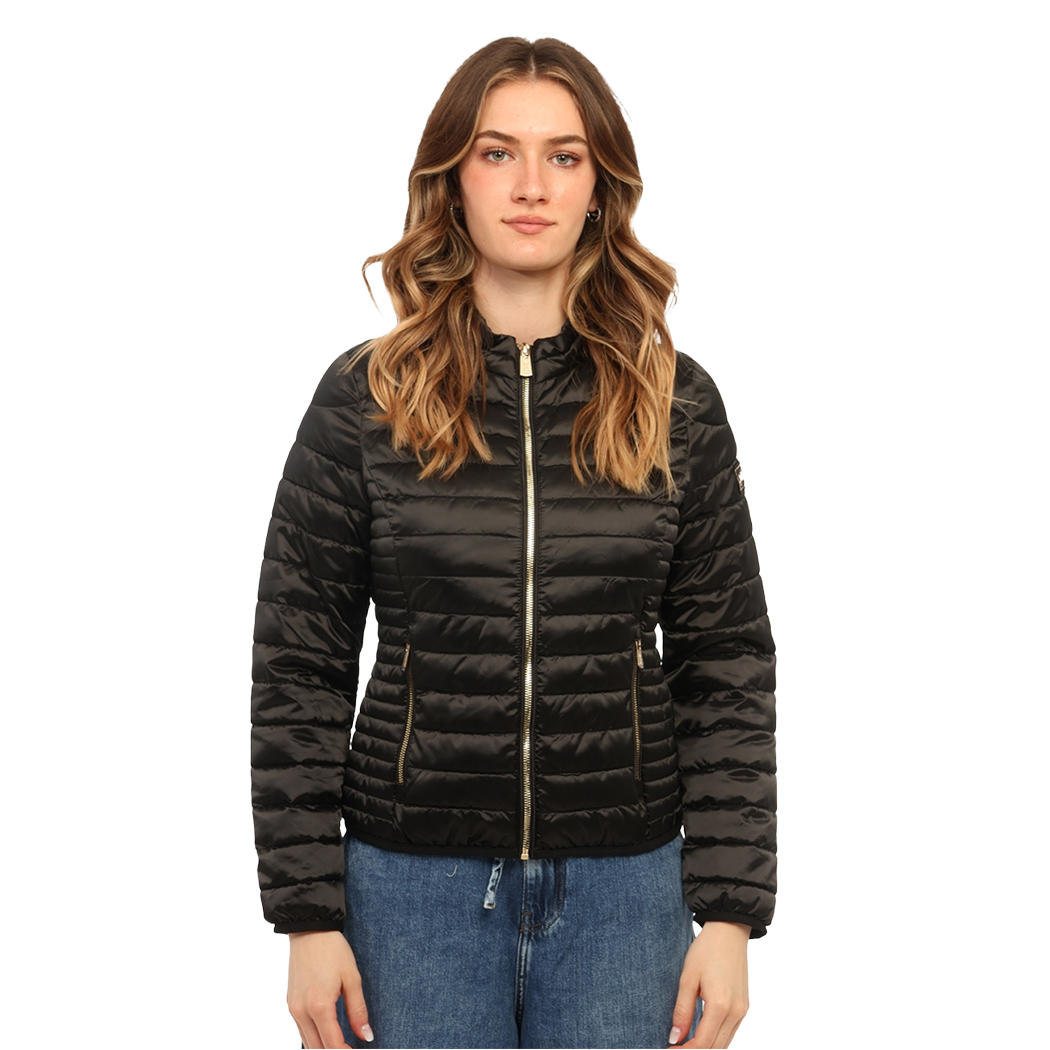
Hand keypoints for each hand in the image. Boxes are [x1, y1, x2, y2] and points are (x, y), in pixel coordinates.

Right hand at [287, 930, 372, 1047]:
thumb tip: (366, 1036)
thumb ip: (358, 1010)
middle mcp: (302, 1011)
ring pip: (307, 1043)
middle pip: (317, 1049)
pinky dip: (314, 1037)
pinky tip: (328, 1033)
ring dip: (324, 1047)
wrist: (309, 929)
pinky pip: (301, 1030)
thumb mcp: (352, 978)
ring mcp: (293, 1008)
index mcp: (319, 1006)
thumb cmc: (333, 950)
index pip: (332, 1045)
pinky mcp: (290, 1003)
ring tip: (342, 1044)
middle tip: (351, 1048)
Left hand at [667, 921, 749, 1048]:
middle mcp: (735, 1012)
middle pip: (714, 1047)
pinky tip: (701, 1034)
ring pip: (724, 1043)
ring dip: (706, 1047)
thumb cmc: (706, 950)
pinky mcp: (744, 1006)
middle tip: (674, 1047)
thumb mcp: (687, 978)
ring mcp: (742, 1010)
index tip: (669, 1049)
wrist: (729, 931)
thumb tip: (675, 1037)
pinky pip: (730, 1032)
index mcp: (720, 1005)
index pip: (702, 1043)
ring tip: (685, 1043)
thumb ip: (682, 1010)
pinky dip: (716, 1038)